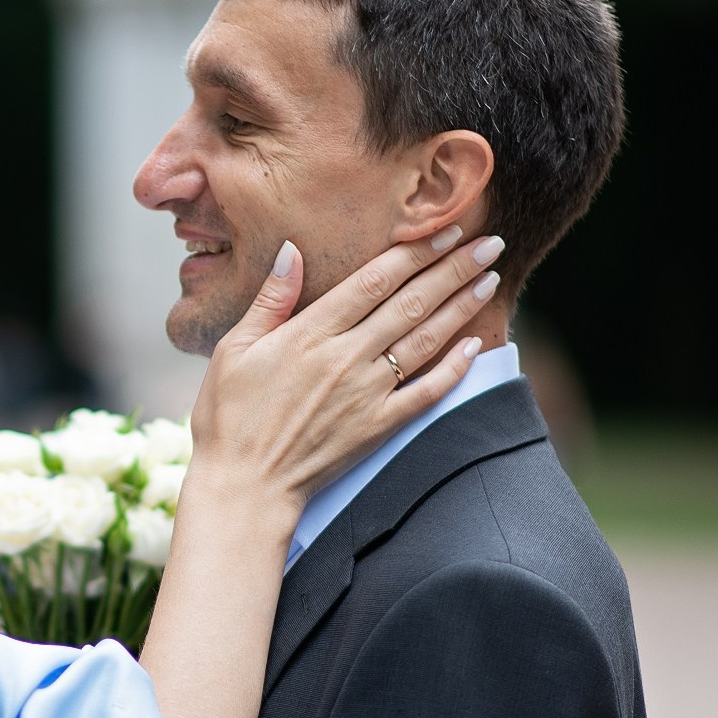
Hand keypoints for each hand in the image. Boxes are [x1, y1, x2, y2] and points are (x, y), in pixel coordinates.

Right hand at [190, 227, 503, 513]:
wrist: (245, 487)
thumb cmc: (228, 417)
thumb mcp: (233, 349)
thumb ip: (270, 300)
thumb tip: (291, 250)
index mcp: (310, 334)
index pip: (374, 281)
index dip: (415, 252)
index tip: (445, 230)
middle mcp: (346, 358)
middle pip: (411, 303)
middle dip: (453, 269)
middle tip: (488, 243)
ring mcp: (366, 394)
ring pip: (425, 340)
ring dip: (460, 307)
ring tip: (489, 279)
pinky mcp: (378, 427)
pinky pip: (426, 393)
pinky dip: (454, 368)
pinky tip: (474, 345)